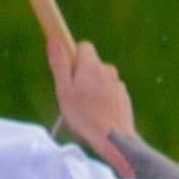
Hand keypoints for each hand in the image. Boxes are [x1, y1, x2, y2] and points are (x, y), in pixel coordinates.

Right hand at [51, 39, 139, 175]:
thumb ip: (60, 64)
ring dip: (93, 88)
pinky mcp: (124, 97)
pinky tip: (98, 115)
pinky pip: (109, 92)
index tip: (68, 72)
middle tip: (74, 95)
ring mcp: (118, 84)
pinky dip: (103, 99)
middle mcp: (108, 70)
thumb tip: (55, 40)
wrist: (113, 138)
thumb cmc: (85, 115)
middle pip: (91, 64)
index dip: (74, 57)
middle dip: (82, 75)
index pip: (84, 46)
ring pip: (101, 79)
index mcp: (92, 65)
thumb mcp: (64, 90)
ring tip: (86, 109)